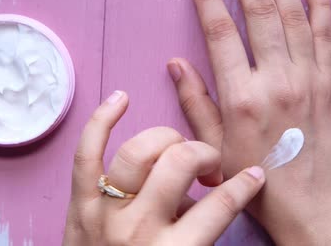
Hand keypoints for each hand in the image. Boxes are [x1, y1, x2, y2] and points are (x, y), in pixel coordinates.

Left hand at [63, 91, 265, 244]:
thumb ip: (201, 233)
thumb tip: (209, 194)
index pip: (219, 207)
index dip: (244, 186)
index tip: (253, 175)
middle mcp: (138, 228)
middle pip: (178, 163)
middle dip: (204, 155)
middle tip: (208, 169)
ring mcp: (103, 211)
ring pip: (138, 151)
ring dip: (166, 140)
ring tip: (176, 148)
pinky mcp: (78, 203)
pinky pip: (86, 153)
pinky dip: (101, 120)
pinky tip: (121, 98)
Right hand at [167, 0, 330, 244]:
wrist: (317, 210)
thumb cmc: (262, 185)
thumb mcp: (217, 151)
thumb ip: (196, 103)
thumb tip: (177, 63)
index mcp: (242, 97)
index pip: (221, 32)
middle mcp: (277, 80)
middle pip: (260, 12)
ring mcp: (310, 78)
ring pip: (293, 14)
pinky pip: (326, 35)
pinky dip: (321, 4)